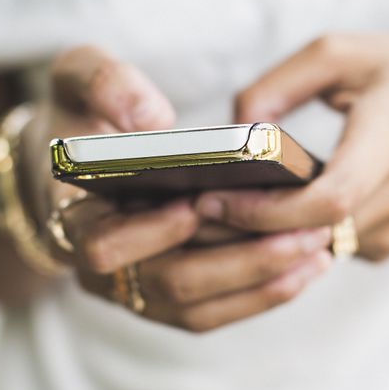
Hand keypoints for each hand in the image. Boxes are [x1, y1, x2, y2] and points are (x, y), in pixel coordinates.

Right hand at [30, 45, 332, 331]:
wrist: (77, 163)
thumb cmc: (81, 115)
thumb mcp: (75, 78)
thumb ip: (103, 81)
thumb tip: (153, 119)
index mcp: (70, 217)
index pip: (104, 246)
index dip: (151, 233)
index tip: (196, 204)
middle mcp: (99, 270)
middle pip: (170, 285)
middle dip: (238, 262)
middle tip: (299, 231)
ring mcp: (135, 291)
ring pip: (200, 308)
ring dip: (262, 282)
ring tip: (318, 245)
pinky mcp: (169, 300)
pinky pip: (217, 311)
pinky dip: (264, 293)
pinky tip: (309, 263)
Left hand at [195, 33, 388, 260]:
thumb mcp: (351, 52)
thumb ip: (282, 81)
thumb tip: (233, 127)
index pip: (329, 198)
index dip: (266, 210)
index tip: (213, 195)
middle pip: (309, 234)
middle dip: (242, 228)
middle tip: (186, 207)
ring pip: (312, 249)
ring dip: (260, 237)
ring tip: (208, 207)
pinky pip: (326, 247)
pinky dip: (290, 236)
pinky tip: (259, 210)